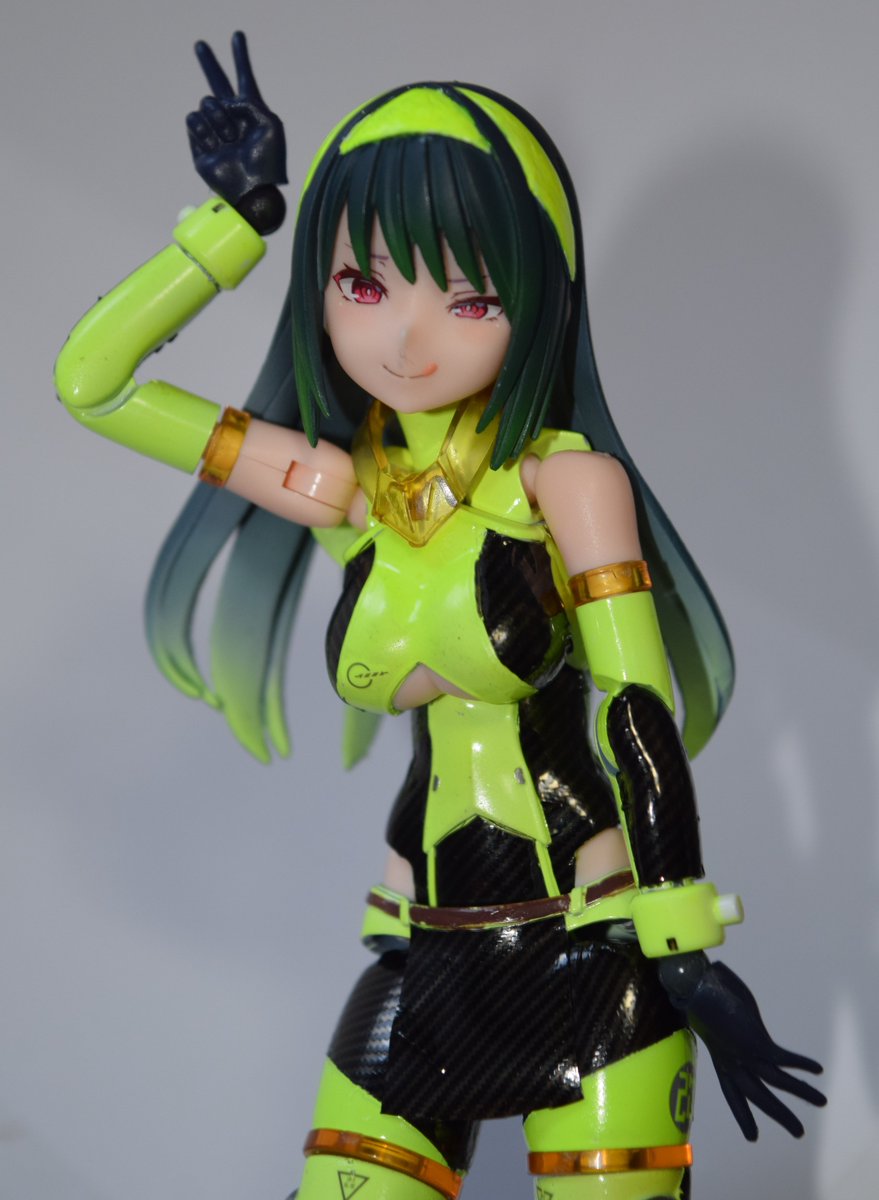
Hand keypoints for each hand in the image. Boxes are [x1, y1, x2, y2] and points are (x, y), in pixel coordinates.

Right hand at [187, 31, 286, 230]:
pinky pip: (193, 121)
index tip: (238, 35)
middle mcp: (232, 118)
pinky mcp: (199, 144)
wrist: (252, 189)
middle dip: (210, 63)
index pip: (244, 78)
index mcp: (251, 112)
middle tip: (200, 44)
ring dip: (219, 121)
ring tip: (231, 141)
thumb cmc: (267, 161)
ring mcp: (214, 129)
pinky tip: (217, 147)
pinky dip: (205, 131)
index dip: (241, 57)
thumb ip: (250, 103)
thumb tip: (224, 102)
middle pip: (217, 83)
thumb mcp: (271, 124)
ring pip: (205, 104)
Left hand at [659, 953, 825, 1139]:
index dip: (743, 1115)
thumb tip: (737, 1025)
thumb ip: (729, 1030)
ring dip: (801, 1092)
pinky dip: (801, 1064)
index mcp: (720, 1058)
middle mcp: (732, 1061)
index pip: (732, 1094)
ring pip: (776, 1082)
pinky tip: (818, 1069)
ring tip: (823, 1101)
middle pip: (758, 1097)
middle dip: (779, 1115)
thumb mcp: (715, 1020)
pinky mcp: (755, 1041)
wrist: (692, 983)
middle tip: (799, 1133)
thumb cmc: (700, 996)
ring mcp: (744, 1053)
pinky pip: (783, 1059)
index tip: (753, 1137)